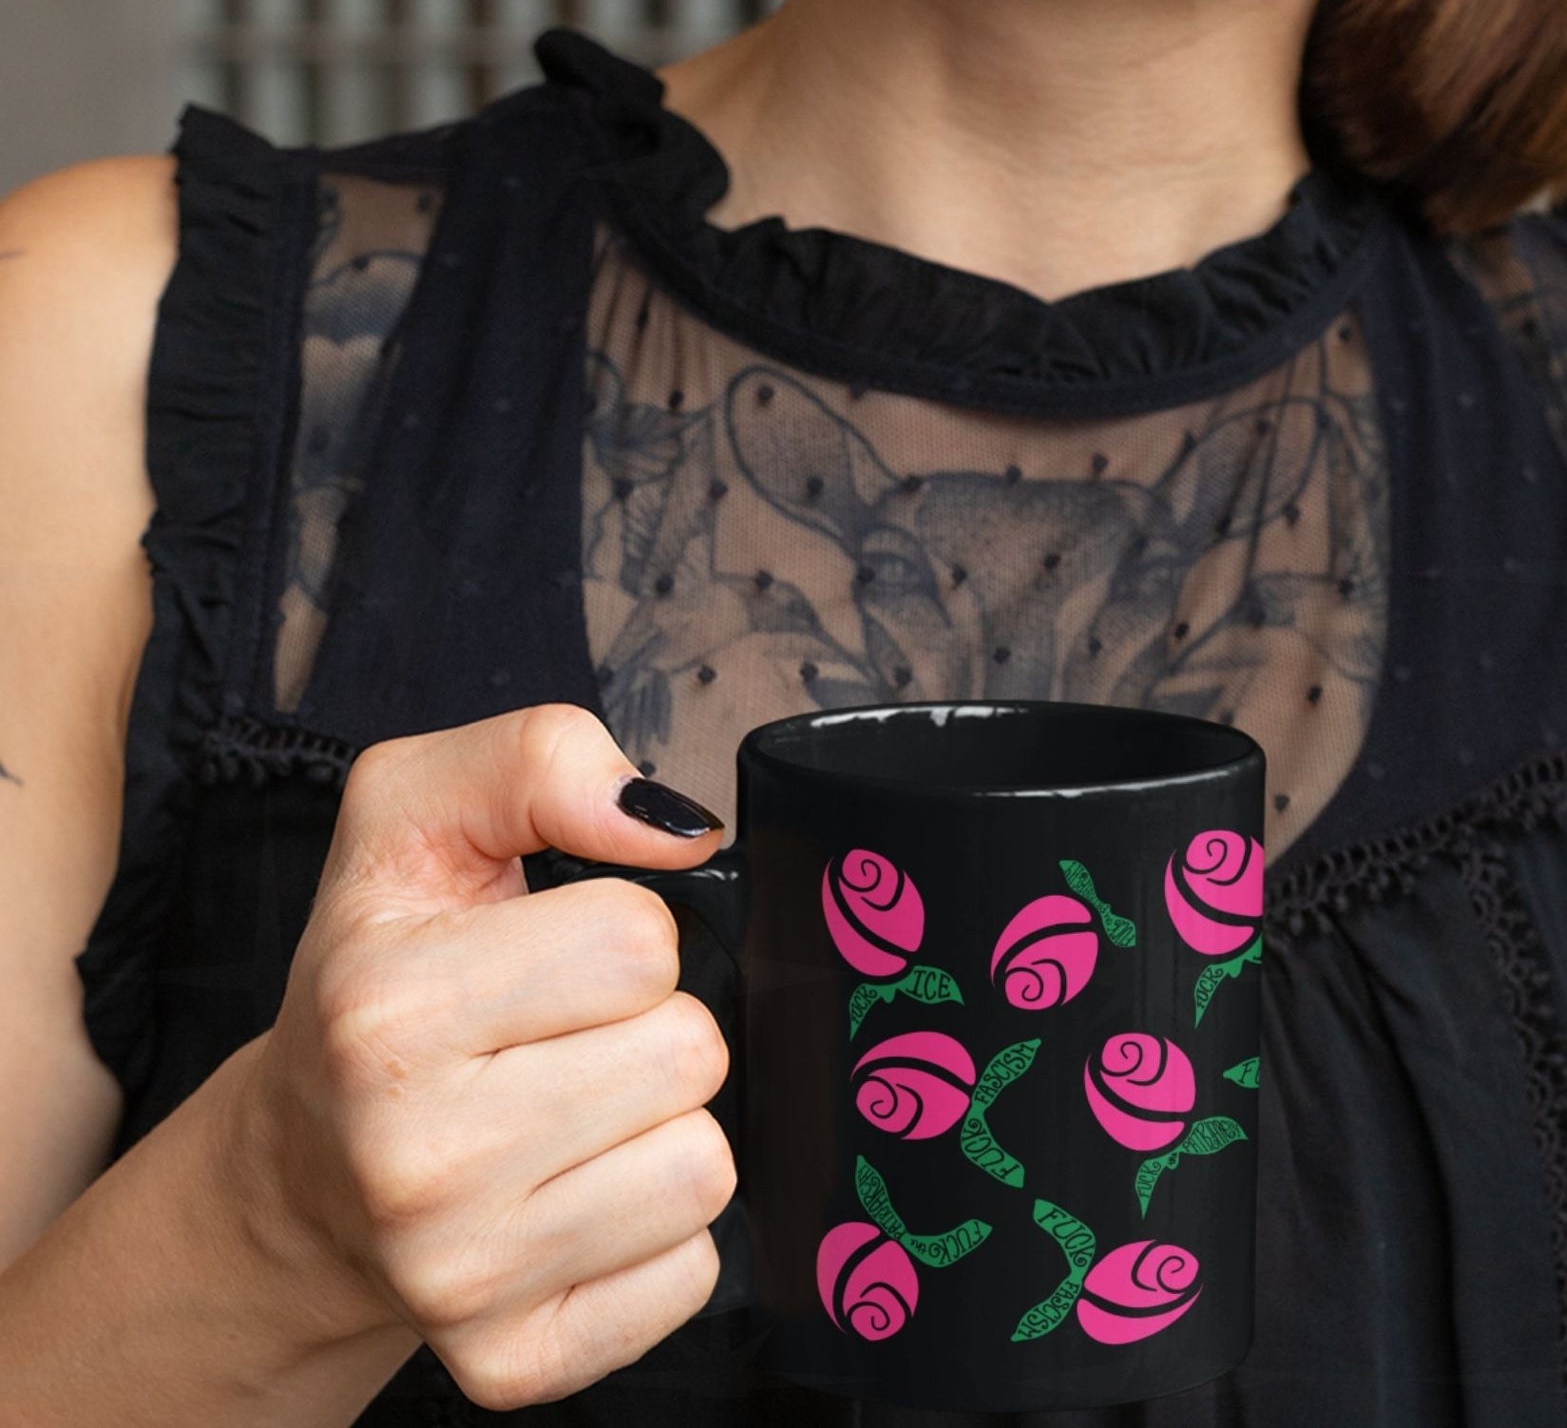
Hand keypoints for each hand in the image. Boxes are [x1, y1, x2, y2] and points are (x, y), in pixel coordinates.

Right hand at [234, 705, 736, 1412]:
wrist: (302, 1170)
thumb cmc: (375, 976)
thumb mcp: (415, 814)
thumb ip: (543, 759)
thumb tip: (680, 831)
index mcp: (386, 1007)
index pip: (640, 939)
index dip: (617, 932)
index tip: (546, 957)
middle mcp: (413, 1157)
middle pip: (689, 1052)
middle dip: (646, 1027)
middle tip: (558, 1039)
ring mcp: (461, 1278)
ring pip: (704, 1165)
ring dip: (657, 1127)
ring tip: (568, 1117)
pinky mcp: (514, 1364)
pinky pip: (693, 1271)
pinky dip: (654, 1231)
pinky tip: (572, 1199)